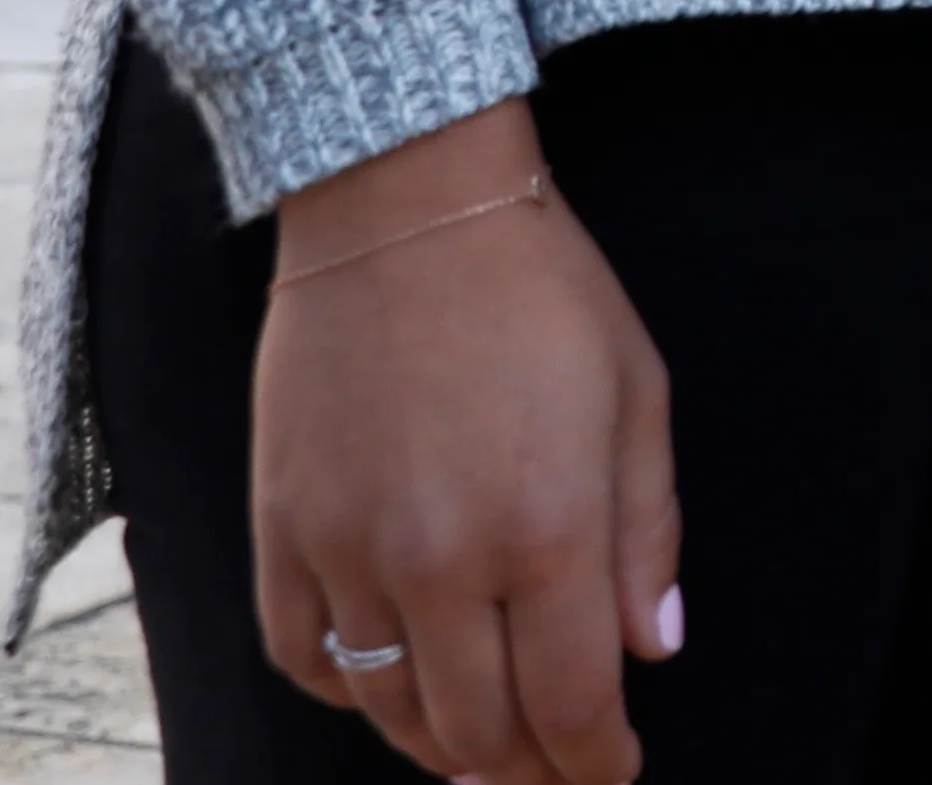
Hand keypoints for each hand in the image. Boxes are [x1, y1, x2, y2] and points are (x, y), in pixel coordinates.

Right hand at [246, 100, 677, 784]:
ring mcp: (348, 553)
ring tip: (484, 750)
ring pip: (392, 712)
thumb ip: (645, 534)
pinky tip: (391, 688)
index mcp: (546, 527)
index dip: (595, 761)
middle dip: (529, 768)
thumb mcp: (635, 394)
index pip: (570, 705)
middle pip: (480, 731)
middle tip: (557, 770)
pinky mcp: (281, 531)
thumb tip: (650, 651)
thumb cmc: (541, 289)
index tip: (614, 771)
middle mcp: (442, 561)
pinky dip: (350, 694)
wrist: (403, 204)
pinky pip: (306, 660)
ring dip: (444, 749)